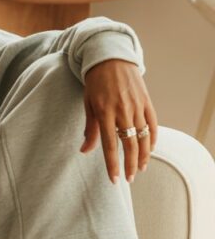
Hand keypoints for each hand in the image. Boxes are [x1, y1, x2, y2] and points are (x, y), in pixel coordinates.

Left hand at [81, 59, 157, 183]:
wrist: (111, 58)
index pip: (110, 146)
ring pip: (144, 137)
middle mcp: (123, 111)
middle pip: (130, 145)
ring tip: (141, 168)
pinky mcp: (147, 101)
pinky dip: (153, 139)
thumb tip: (85, 151)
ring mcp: (137, 106)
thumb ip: (90, 129)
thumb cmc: (95, 83)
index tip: (114, 180)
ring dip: (143, 156)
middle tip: (130, 179)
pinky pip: (153, 124)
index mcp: (105, 112)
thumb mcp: (88, 104)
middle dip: (130, 165)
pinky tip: (150, 150)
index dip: (113, 165)